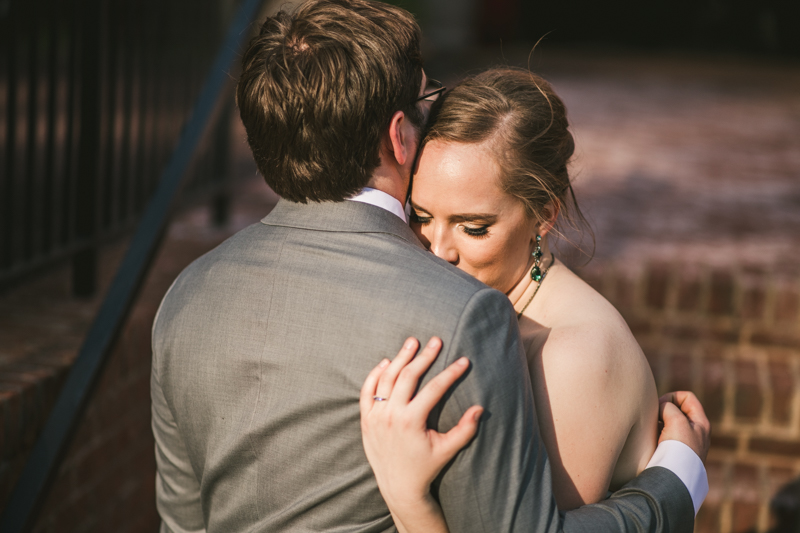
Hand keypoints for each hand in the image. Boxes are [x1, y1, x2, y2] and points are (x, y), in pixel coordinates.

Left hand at [360, 337, 482, 511]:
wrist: (398, 486)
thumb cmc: (425, 467)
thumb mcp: (447, 450)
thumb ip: (465, 430)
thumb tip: (479, 408)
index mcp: (411, 422)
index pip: (434, 389)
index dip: (450, 373)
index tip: (463, 361)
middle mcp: (391, 416)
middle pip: (408, 376)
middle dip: (424, 356)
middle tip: (436, 340)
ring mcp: (376, 416)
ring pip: (386, 378)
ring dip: (400, 358)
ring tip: (413, 342)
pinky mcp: (366, 419)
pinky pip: (367, 390)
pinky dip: (376, 374)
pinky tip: (387, 361)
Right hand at [658, 391, 710, 462]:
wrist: (675, 476)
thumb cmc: (680, 448)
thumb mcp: (676, 419)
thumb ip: (668, 407)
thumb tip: (661, 409)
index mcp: (701, 423)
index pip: (687, 397)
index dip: (672, 397)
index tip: (661, 407)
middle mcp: (694, 431)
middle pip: (677, 409)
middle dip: (664, 410)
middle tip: (655, 417)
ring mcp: (684, 442)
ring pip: (668, 422)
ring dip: (659, 422)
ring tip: (653, 429)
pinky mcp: (673, 451)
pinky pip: (663, 435)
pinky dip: (656, 433)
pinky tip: (651, 439)